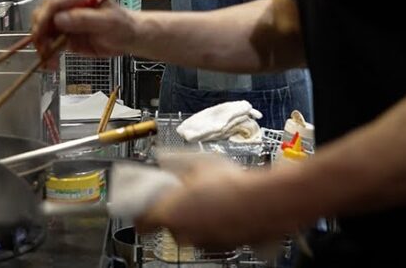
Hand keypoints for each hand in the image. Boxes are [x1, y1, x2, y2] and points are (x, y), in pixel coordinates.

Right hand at [30, 0, 140, 66]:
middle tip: (43, 49)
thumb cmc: (123, 25)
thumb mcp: (108, 21)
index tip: (41, 33)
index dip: (44, 18)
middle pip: (43, 16)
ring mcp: (66, 23)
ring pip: (43, 32)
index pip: (53, 4)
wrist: (128, 38)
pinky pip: (51, 45)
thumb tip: (59, 19)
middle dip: (39, 33)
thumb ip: (84, 19)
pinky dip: (48, 55)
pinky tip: (51, 64)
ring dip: (42, 47)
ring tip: (49, 62)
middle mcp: (68, 8)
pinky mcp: (66, 37)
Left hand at [137, 157, 289, 250]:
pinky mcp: (221, 246)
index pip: (141, 222)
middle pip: (167, 224)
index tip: (143, 203)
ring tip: (209, 196)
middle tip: (183, 191)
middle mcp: (182, 232)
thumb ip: (174, 162)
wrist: (265, 202)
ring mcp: (202, 242)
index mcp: (169, 212)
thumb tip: (162, 158)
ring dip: (194, 216)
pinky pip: (208, 234)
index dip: (140, 211)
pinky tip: (223, 207)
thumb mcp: (198, 162)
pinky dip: (212, 223)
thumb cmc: (232, 183)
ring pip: (189, 230)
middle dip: (173, 209)